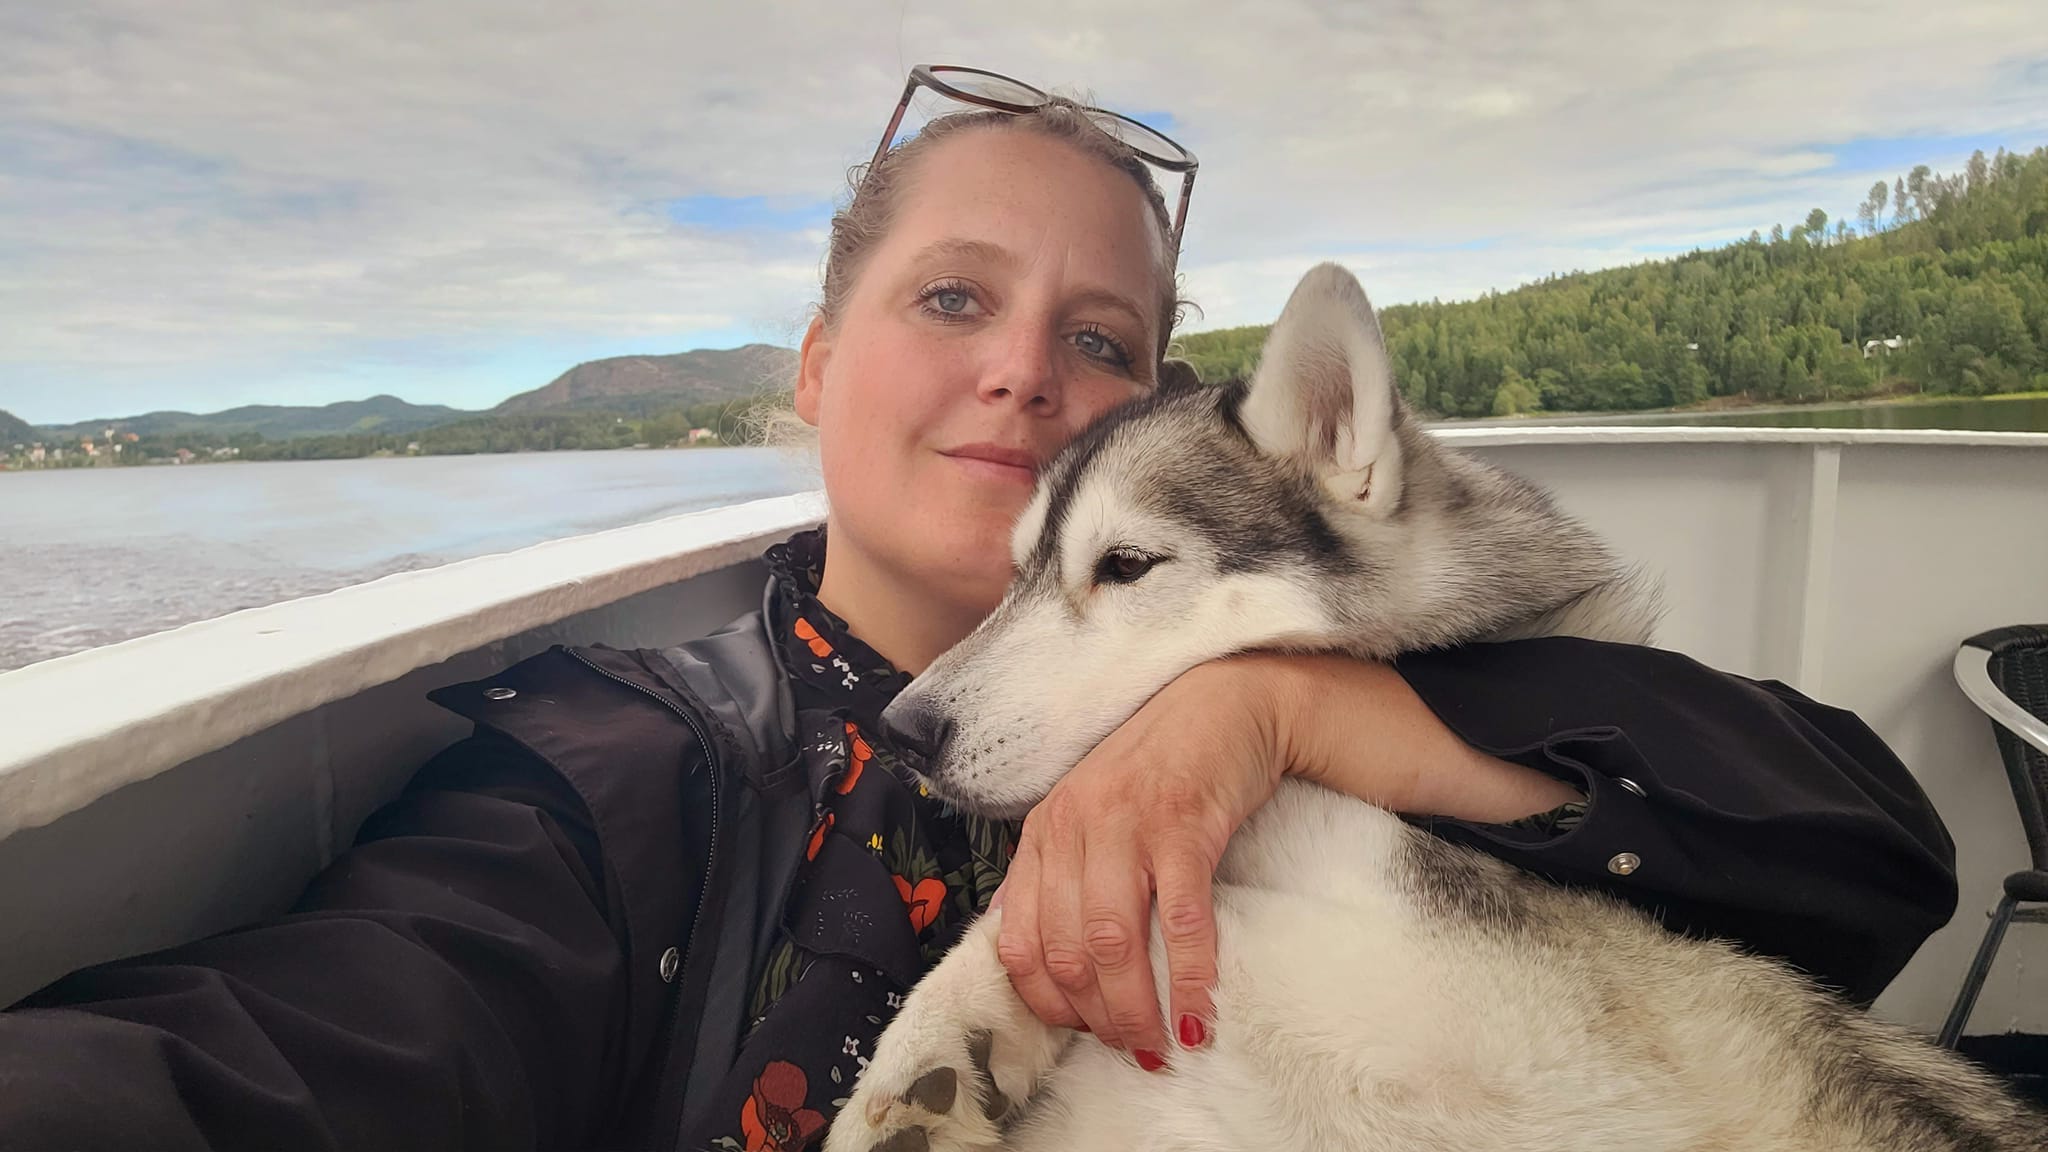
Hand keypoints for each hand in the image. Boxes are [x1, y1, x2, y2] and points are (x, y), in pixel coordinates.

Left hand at [990, 656, 1288, 1068]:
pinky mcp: (1184, 826)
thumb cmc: (1157, 768)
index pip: (1020, 941)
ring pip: (1116, 945)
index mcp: (1044, 833)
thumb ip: (1063, 877)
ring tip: (1162, 1046)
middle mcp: (1074, 829)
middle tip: (1132, 1049)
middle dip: (1098, 1018)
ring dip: (1138, 1010)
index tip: (1081, 1032)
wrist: (1225, 703)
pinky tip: (1200, 1013)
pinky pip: (1182, 921)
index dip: (1047, 1002)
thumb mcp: (1090, 816)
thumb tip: (1050, 965)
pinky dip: (1191, 977)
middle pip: (1068, 953)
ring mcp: (1127, 826)